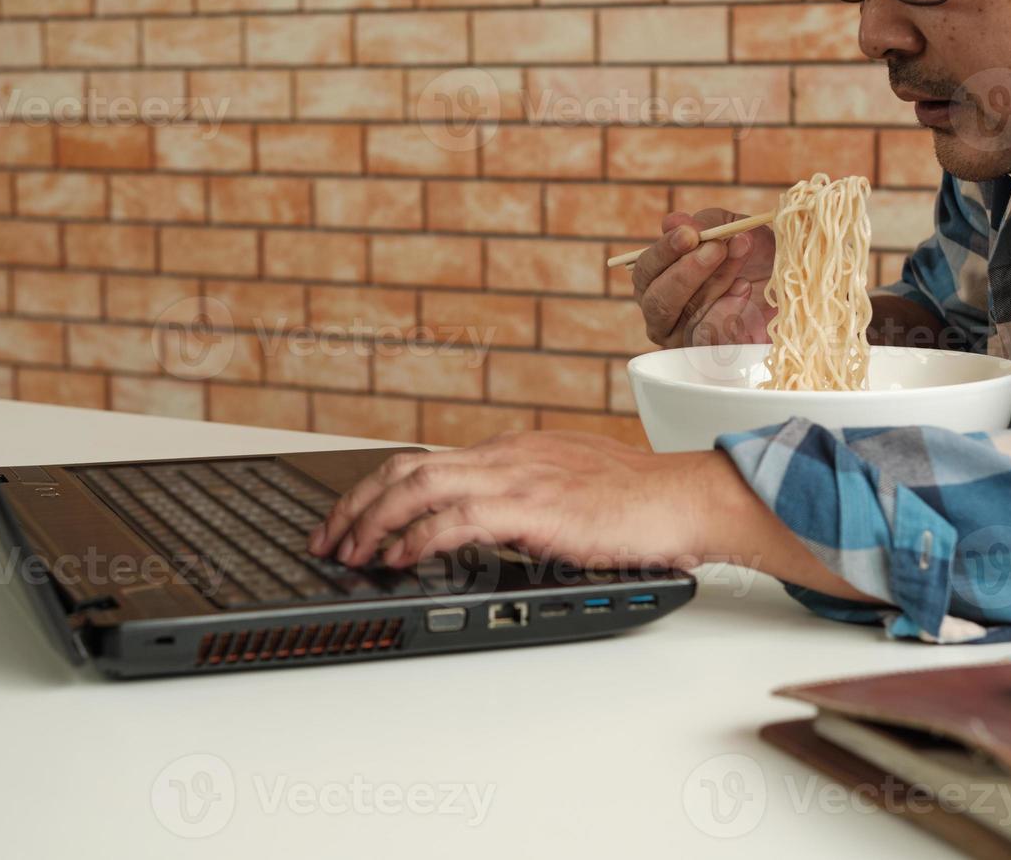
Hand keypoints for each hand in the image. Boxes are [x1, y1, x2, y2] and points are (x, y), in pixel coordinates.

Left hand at [306, 431, 739, 570]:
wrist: (684, 499)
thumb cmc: (636, 501)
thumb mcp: (564, 490)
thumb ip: (520, 501)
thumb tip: (481, 526)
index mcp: (510, 451)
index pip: (422, 463)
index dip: (373, 492)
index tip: (346, 523)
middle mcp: (505, 456)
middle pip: (405, 469)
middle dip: (354, 506)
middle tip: (325, 541)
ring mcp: (519, 478)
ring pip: (420, 487)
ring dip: (374, 523)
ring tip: (350, 555)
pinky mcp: (535, 509)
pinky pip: (459, 519)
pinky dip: (419, 539)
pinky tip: (400, 559)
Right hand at [632, 210, 776, 348]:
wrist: (793, 286)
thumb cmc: (756, 257)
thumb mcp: (734, 229)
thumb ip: (706, 224)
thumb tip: (672, 221)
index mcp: (658, 282)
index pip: (646, 271)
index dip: (664, 251)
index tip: (689, 234)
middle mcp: (664, 315)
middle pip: (658, 302)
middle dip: (687, 272)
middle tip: (717, 249)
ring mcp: (687, 341)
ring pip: (688, 320)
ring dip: (716, 287)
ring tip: (742, 265)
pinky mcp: (715, 357)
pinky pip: (714, 340)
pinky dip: (729, 313)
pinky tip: (744, 291)